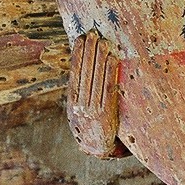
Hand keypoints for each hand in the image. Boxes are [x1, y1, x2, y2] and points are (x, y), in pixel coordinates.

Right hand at [66, 34, 121, 155]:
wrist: (98, 151)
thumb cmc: (93, 128)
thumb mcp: (81, 112)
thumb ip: (82, 94)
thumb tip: (86, 67)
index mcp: (72, 103)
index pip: (75, 73)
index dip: (78, 54)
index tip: (80, 38)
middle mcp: (79, 106)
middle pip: (85, 73)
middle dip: (89, 51)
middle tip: (93, 33)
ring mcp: (92, 110)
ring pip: (96, 78)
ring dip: (99, 58)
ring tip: (104, 41)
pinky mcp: (106, 115)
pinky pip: (108, 89)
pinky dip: (110, 72)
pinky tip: (112, 59)